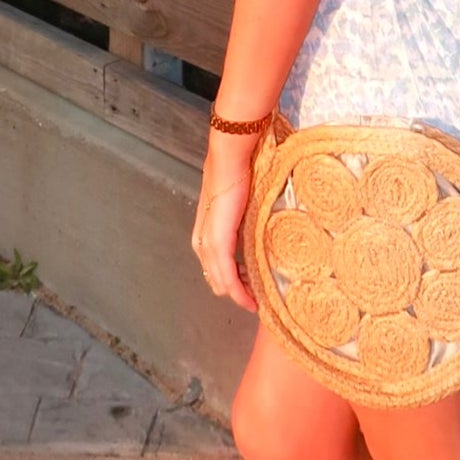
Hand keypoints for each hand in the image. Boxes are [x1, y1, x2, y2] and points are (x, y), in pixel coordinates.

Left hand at [191, 141, 256, 311]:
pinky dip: (238, 290)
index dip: (231, 280)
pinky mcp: (217, 243)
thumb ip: (240, 221)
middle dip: (236, 290)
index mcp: (204, 233)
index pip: (215, 267)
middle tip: (257, 296)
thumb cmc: (238, 175)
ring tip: (256, 300)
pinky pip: (227, 276)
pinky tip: (249, 299)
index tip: (250, 289)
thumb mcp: (237, 204)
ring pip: (221, 281)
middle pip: (217, 278)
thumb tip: (254, 230)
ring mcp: (208, 243)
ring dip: (239, 293)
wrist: (231, 159)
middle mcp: (202, 242)